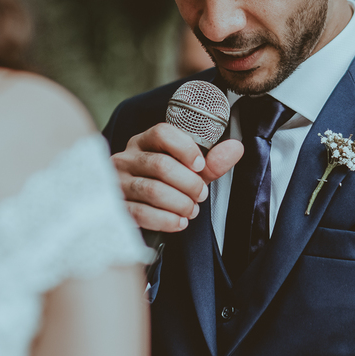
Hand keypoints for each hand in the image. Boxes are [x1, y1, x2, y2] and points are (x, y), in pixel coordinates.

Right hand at [112, 123, 242, 231]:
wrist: (139, 212)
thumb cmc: (166, 186)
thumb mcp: (189, 173)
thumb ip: (212, 162)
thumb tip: (236, 148)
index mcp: (143, 142)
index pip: (162, 133)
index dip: (185, 148)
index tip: (200, 165)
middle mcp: (126, 159)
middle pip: (161, 165)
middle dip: (189, 183)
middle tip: (201, 195)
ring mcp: (118, 183)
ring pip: (153, 190)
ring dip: (180, 203)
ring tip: (191, 210)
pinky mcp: (117, 208)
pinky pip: (142, 213)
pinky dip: (167, 220)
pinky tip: (179, 222)